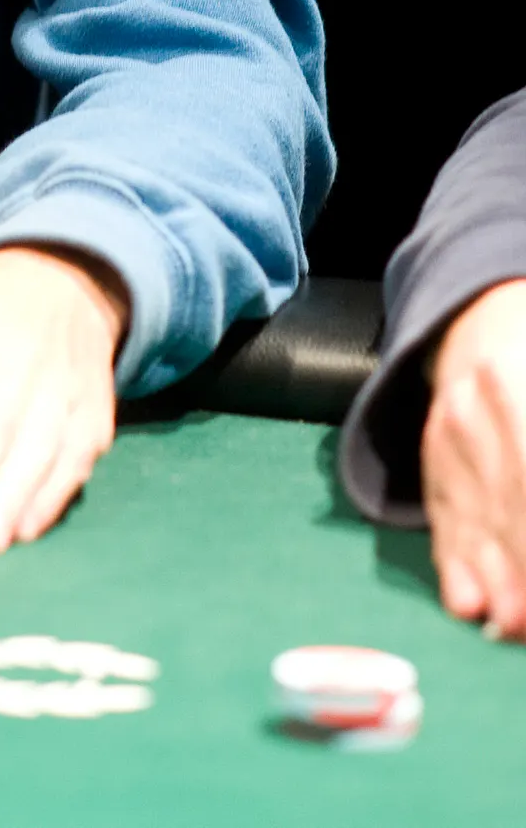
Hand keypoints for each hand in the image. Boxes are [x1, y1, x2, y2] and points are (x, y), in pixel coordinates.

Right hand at [423, 277, 525, 640]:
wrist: (489, 322)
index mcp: (517, 380)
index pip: (524, 471)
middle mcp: (481, 405)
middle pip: (508, 500)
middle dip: (519, 571)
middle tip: (523, 624)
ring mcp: (449, 429)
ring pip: (473, 513)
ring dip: (493, 580)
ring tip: (506, 627)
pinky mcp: (432, 454)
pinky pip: (442, 513)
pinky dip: (453, 563)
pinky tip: (465, 602)